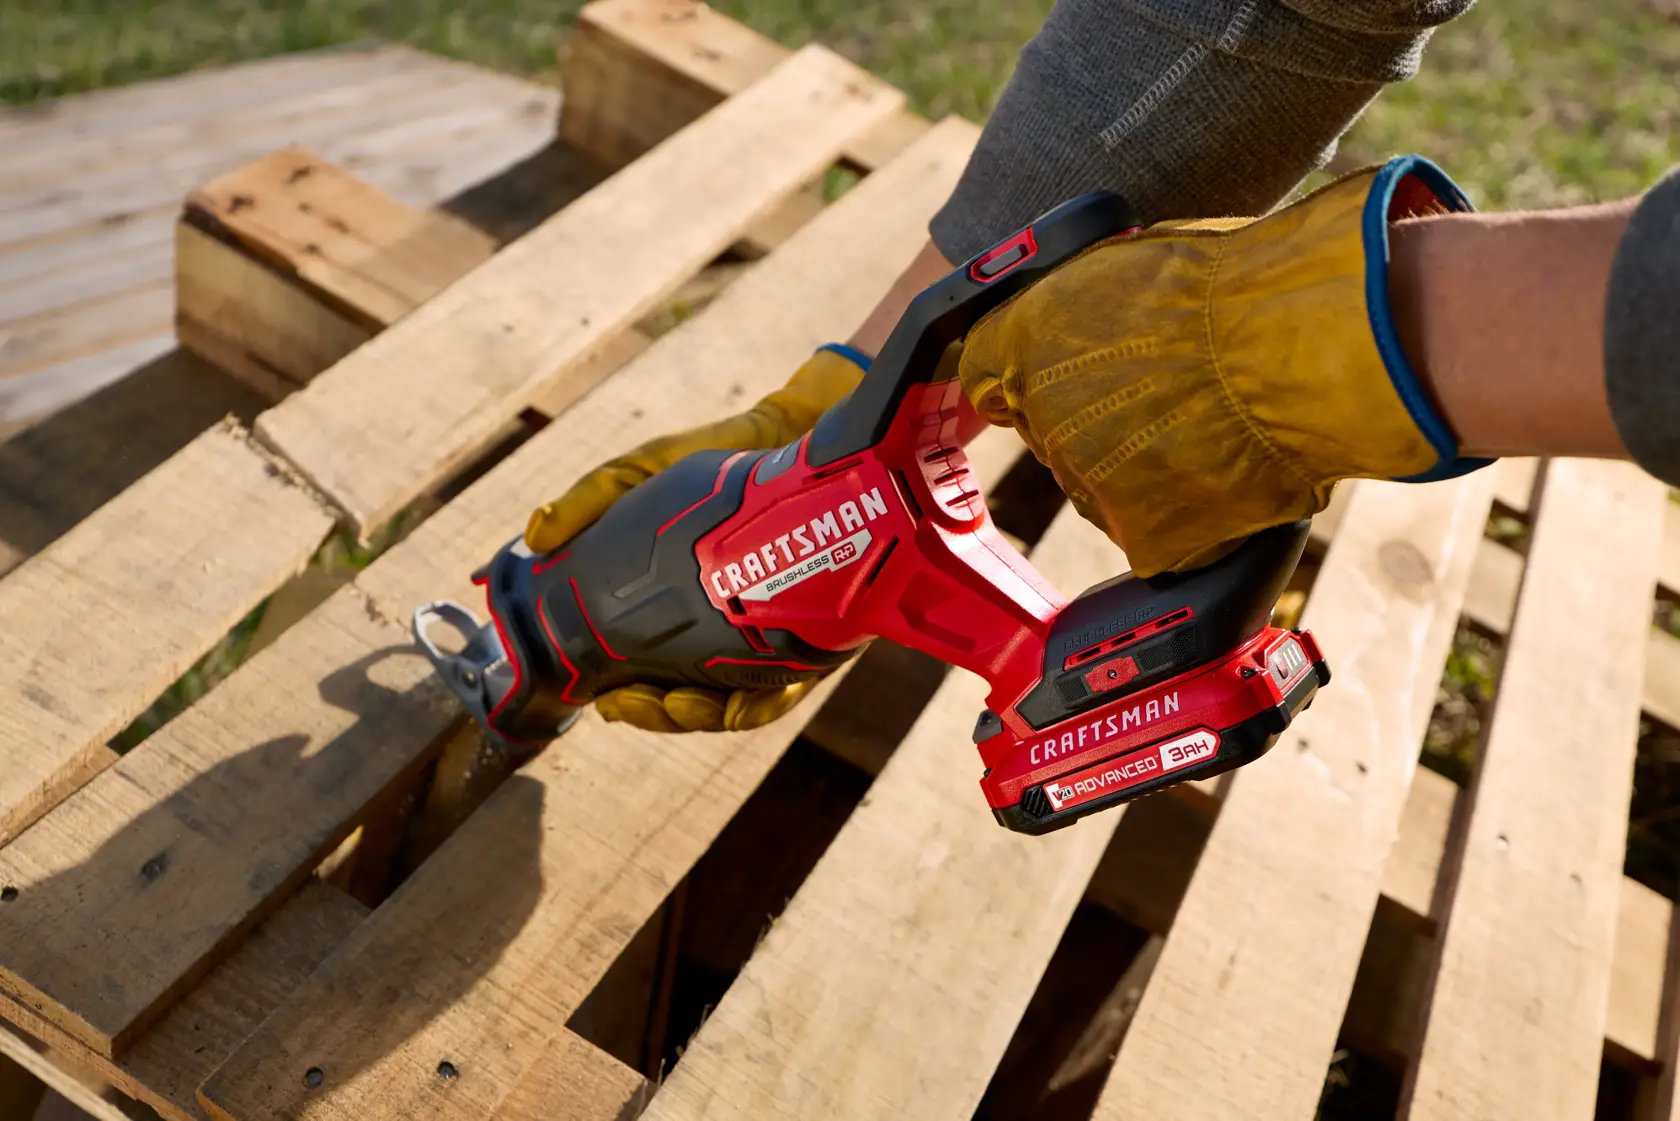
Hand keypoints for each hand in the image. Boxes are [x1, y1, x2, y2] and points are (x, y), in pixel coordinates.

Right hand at [524, 346, 867, 732]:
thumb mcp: (644, 471)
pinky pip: (785, 690)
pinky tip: (729, 698)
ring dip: (699, 718)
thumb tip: (532, 537)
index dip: (629, 697)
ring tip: (675, 705)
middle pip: (690, 700)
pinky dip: (754, 703)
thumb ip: (592, 499)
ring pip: (734, 706)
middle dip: (657, 715)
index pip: (652, 672)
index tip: (600, 698)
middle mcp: (731, 630)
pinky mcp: (817, 633)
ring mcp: (773, 634)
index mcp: (687, 610)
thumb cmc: (718, 455)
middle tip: (628, 704)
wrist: (796, 431)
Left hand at [957, 156, 1489, 578]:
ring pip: (1110, 485)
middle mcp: (1042, 418)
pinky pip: (1162, 532)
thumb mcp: (1137, 257)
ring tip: (1219, 421)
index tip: (1064, 375)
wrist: (1299, 345)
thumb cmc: (1236, 285)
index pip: (990, 377)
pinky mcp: (1145, 540)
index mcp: (1025, 338)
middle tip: (1178, 388)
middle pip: (1059, 434)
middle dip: (1107, 417)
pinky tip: (1232, 468)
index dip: (1032, 374)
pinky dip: (1195, 511)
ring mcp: (1091, 485)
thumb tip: (1089, 311)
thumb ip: (1087, 295)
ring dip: (1152, 465)